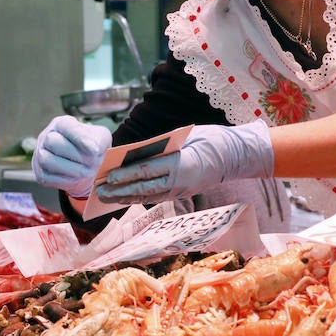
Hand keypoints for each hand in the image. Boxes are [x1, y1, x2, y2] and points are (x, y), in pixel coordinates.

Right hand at [32, 116, 112, 198]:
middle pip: (52, 141)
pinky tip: (76, 178)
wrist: (85, 167)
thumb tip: (92, 149)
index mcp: (61, 124)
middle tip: (92, 162)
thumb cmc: (90, 148)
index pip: (65, 125)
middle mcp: (47, 136)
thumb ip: (98, 140)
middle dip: (75, 155)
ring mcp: (41, 154)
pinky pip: (47, 176)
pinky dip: (64, 179)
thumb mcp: (100, 138)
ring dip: (70, 168)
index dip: (79, 137)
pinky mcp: (41, 172)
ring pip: (46, 159)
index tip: (95, 150)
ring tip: (86, 172)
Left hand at [96, 120, 273, 202]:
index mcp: (181, 164)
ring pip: (147, 197)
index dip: (126, 175)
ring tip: (105, 196)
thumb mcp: (185, 137)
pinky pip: (154, 197)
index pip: (147, 171)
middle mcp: (179, 182)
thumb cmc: (210, 140)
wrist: (237, 156)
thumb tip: (134, 154)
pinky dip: (136, 198)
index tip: (108, 176)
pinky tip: (123, 197)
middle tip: (98, 191)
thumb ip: (161, 147)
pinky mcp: (180, 194)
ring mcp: (180, 190)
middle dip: (119, 190)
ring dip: (124, 198)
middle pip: (143, 188)